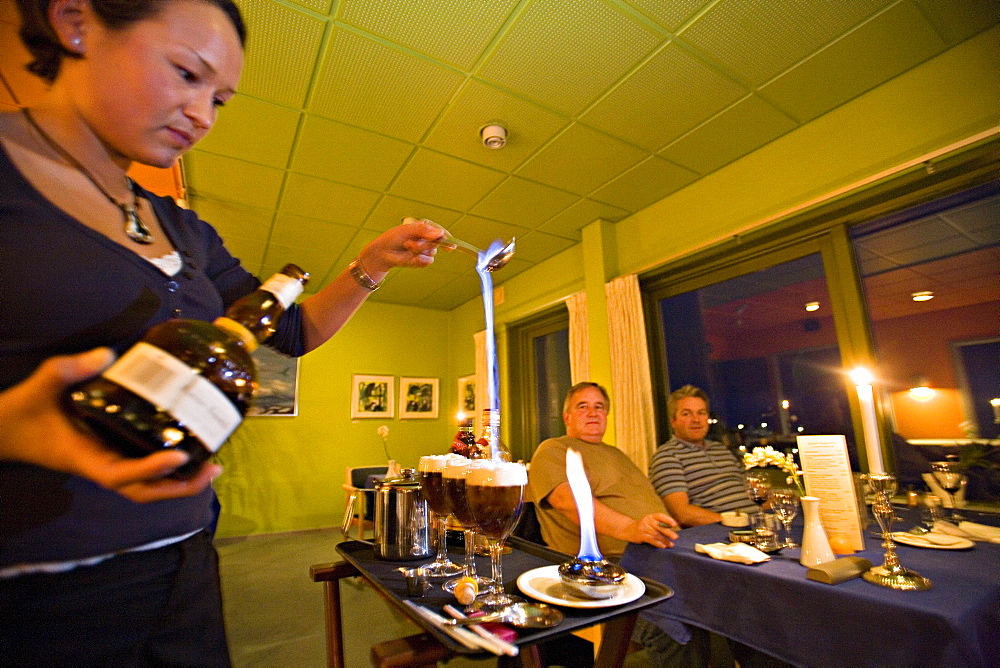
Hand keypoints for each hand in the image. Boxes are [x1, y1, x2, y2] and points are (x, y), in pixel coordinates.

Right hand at [0, 349, 220, 502]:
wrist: (4, 430)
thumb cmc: (22, 410)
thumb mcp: (42, 384)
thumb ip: (70, 369)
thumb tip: (107, 354)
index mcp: (84, 458)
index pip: (120, 474)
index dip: (151, 470)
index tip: (179, 456)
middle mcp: (100, 466)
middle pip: (145, 492)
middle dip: (180, 486)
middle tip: (213, 466)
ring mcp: (107, 464)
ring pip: (147, 487)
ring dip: (180, 483)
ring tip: (212, 465)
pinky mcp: (112, 456)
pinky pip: (144, 472)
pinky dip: (169, 471)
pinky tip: (193, 452)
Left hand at [359, 218, 447, 273]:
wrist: (383, 253)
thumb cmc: (393, 238)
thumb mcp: (407, 230)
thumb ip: (423, 230)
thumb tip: (439, 233)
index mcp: (425, 228)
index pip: (440, 231)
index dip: (446, 237)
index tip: (450, 243)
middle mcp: (427, 239)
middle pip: (438, 242)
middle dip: (425, 243)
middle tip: (409, 243)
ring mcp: (425, 250)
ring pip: (432, 252)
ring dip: (419, 251)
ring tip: (407, 248)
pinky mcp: (422, 261)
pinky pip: (428, 261)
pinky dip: (419, 260)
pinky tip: (410, 257)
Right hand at [624, 512, 678, 547]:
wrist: (627, 529)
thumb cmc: (642, 526)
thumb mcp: (649, 521)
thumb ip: (658, 524)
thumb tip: (672, 530)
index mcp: (650, 517)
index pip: (660, 516)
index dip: (668, 520)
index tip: (674, 525)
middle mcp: (647, 521)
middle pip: (659, 527)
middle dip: (668, 532)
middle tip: (676, 537)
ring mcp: (643, 528)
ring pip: (656, 535)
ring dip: (665, 541)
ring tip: (671, 545)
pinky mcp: (641, 536)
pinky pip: (651, 540)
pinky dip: (657, 543)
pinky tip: (663, 546)